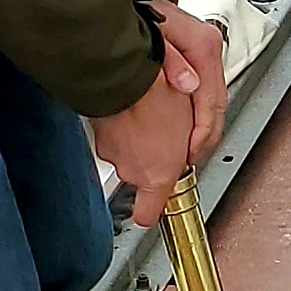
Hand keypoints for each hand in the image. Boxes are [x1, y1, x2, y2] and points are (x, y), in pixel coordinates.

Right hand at [91, 61, 196, 227]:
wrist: (128, 76)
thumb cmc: (160, 101)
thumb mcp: (192, 129)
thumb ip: (187, 150)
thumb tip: (186, 153)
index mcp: (156, 176)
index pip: (146, 214)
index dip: (149, 211)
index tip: (154, 207)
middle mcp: (129, 171)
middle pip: (139, 175)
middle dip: (151, 158)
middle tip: (165, 135)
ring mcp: (111, 152)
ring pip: (126, 152)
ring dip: (136, 139)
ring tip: (151, 115)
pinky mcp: (99, 133)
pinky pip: (114, 133)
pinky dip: (123, 124)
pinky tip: (136, 106)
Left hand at [151, 3, 229, 169]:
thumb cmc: (140, 11)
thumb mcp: (151, 34)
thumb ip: (169, 59)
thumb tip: (188, 85)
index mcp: (203, 47)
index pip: (212, 101)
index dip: (202, 132)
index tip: (190, 152)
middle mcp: (209, 50)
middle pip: (217, 105)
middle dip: (205, 137)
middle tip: (189, 158)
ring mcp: (207, 53)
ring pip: (214, 101)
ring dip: (203, 128)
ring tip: (188, 150)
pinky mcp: (199, 55)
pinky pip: (206, 93)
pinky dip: (198, 114)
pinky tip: (185, 127)